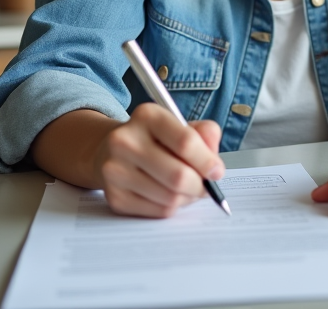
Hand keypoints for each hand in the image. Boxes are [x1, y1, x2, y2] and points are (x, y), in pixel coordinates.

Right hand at [96, 103, 224, 217]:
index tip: (217, 172)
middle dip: (200, 186)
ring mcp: (115, 170)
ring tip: (187, 189)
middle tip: (206, 186)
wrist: (110, 150)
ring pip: (170, 198)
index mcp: (147, 116)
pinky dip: (172, 207)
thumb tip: (215, 165)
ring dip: (187, 198)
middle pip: (178, 176)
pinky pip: (159, 211)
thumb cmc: (155, 139)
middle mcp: (125, 140)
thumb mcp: (180, 125)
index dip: (208, 162)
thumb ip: (205, 135)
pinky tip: (169, 195)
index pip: (186, 142)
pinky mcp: (114, 197)